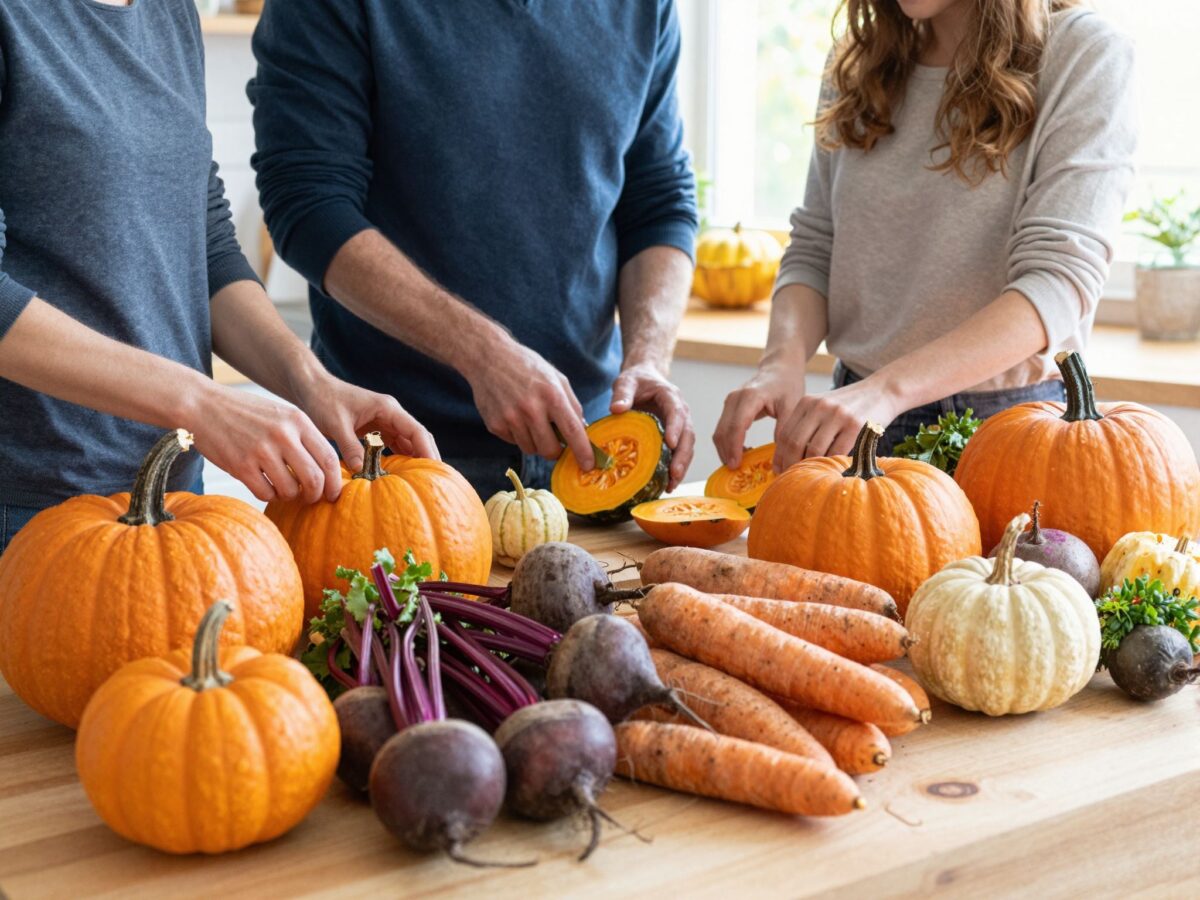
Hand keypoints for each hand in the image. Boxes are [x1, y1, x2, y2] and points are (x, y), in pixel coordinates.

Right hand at [182, 382, 343, 503]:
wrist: (202, 404)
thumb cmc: (245, 413)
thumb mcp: (281, 414)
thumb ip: (303, 436)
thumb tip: (326, 469)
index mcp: (297, 421)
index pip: (328, 458)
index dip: (335, 481)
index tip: (333, 493)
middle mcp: (283, 435)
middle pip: (315, 478)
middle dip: (317, 495)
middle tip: (312, 498)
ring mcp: (261, 451)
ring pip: (291, 490)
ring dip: (291, 496)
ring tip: (284, 489)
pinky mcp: (240, 465)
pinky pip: (266, 493)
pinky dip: (270, 496)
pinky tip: (265, 487)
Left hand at [295, 374, 438, 472]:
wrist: (311, 388)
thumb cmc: (323, 400)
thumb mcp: (335, 424)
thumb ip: (349, 447)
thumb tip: (362, 471)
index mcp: (387, 408)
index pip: (416, 431)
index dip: (427, 450)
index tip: (433, 469)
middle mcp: (391, 414)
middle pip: (417, 437)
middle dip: (426, 457)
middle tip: (432, 481)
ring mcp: (384, 422)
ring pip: (407, 442)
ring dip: (413, 459)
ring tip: (420, 482)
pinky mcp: (376, 429)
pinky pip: (393, 445)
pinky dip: (398, 459)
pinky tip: (399, 475)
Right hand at [463, 338, 593, 468]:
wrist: (489, 357)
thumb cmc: (528, 367)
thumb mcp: (557, 378)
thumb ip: (572, 405)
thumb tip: (583, 433)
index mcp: (552, 396)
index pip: (572, 432)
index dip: (583, 452)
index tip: (588, 466)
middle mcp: (531, 409)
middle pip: (549, 450)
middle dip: (555, 451)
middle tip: (554, 441)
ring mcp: (510, 418)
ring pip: (530, 449)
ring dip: (535, 442)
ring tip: (530, 420)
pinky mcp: (495, 424)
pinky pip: (514, 442)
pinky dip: (518, 435)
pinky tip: (514, 415)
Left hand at [611, 362, 693, 490]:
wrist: (645, 380)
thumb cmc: (636, 381)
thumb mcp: (626, 381)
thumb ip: (622, 393)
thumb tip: (616, 408)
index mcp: (671, 397)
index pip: (677, 412)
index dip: (676, 428)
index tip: (670, 443)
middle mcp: (681, 412)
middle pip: (688, 435)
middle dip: (682, 456)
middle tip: (674, 474)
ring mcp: (680, 426)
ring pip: (687, 447)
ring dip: (681, 466)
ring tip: (671, 485)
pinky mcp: (676, 436)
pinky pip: (679, 453)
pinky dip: (676, 468)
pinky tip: (667, 484)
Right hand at [713, 359, 806, 468]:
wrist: (779, 369)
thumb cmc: (787, 385)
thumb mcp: (792, 406)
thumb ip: (784, 428)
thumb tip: (777, 454)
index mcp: (750, 397)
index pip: (736, 426)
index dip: (734, 448)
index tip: (736, 465)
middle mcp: (734, 398)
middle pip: (722, 431)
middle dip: (726, 453)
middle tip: (736, 471)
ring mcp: (729, 402)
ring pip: (719, 431)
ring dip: (725, 450)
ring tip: (739, 464)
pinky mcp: (729, 407)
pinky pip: (722, 428)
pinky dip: (727, 443)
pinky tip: (741, 452)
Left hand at [773, 377, 902, 470]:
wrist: (882, 390)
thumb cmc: (850, 405)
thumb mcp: (824, 406)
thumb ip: (807, 424)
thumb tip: (787, 455)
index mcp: (807, 402)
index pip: (785, 433)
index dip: (779, 456)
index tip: (778, 469)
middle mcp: (819, 406)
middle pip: (795, 443)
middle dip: (790, 464)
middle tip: (791, 478)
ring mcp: (837, 415)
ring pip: (814, 450)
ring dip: (811, 467)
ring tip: (811, 477)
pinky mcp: (855, 425)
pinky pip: (837, 452)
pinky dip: (831, 465)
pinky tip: (831, 472)